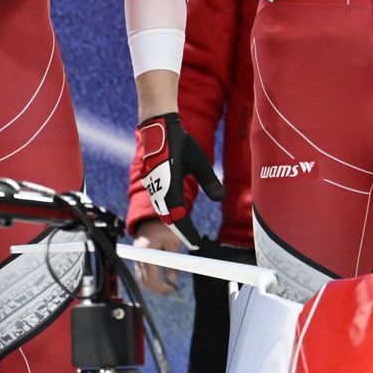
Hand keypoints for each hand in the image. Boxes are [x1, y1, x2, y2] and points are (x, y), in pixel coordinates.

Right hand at [130, 219, 183, 294]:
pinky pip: (141, 273)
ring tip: (167, 287)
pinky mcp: (137, 258)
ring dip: (153, 285)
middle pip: (144, 280)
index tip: (172, 289)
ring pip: (141, 278)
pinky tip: (160, 281)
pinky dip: (149, 279)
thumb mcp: (173, 243)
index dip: (162, 286)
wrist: (152, 217)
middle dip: (157, 288)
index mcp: (146, 252)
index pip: (151, 276)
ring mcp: (136, 257)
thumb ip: (173, 262)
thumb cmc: (164, 227)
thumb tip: (173, 279)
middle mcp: (138, 256)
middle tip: (171, 290)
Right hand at [135, 112, 223, 249]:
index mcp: (171, 188)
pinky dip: (170, 211)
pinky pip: (160, 203)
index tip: (197, 244)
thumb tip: (220, 198)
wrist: (159, 128)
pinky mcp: (153, 182)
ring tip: (187, 231)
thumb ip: (209, 182)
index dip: (188, 233)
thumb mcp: (200, 162)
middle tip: (193, 242)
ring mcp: (154, 187)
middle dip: (182, 232)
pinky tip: (177, 212)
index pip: (180, 218)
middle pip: (170, 219)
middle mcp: (160, 191)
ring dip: (175, 222)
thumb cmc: (180, 143)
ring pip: (164, 212)